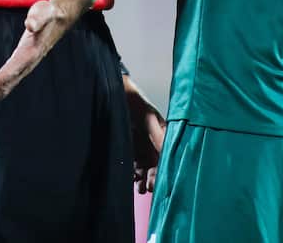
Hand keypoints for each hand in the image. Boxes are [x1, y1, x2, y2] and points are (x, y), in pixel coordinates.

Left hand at [0, 0, 91, 113]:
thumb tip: (30, 24)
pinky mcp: (17, 65)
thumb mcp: (43, 12)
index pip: (8, 74)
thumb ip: (37, 18)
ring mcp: (21, 68)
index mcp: (28, 55)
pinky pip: (2, 82)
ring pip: (2, 88)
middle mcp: (24, 66)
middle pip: (3, 87)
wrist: (57, 19)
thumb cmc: (48, 14)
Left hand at [123, 74, 165, 192]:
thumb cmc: (135, 102)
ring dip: (143, 180)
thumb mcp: (148, 118)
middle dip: (153, 179)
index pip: (165, 158)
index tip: (157, 182)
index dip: (163, 171)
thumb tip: (168, 152)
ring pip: (144, 169)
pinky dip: (131, 174)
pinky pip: (131, 166)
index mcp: (162, 136)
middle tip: (147, 187)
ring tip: (139, 187)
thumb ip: (159, 135)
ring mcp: (140, 147)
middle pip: (155, 166)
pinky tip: (130, 178)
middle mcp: (152, 143)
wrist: (113, 95)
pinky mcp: (127, 149)